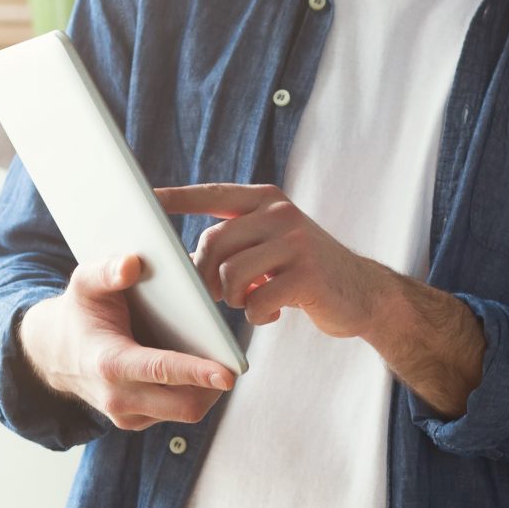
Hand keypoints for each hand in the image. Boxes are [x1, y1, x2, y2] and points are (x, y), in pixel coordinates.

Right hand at [17, 253, 233, 430]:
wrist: (54, 353)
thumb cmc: (80, 313)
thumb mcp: (85, 283)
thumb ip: (107, 271)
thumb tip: (133, 264)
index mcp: (108, 363)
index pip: (161, 371)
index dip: (197, 372)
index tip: (229, 374)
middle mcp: (118, 397)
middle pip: (185, 405)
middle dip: (214, 386)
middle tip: (231, 360)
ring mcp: (127, 415)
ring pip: (186, 412)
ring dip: (207, 390)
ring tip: (212, 360)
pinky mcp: (136, 422)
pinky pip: (176, 412)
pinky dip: (192, 394)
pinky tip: (191, 369)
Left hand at [157, 184, 387, 337]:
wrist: (363, 293)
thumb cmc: (305, 272)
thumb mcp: (274, 243)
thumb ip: (237, 239)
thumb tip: (181, 256)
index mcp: (267, 200)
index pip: (213, 193)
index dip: (177, 197)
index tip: (145, 199)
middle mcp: (280, 214)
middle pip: (213, 242)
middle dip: (205, 276)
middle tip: (218, 295)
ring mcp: (296, 242)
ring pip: (231, 274)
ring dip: (233, 298)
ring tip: (250, 302)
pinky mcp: (307, 275)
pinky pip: (257, 299)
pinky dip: (258, 314)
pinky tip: (272, 314)